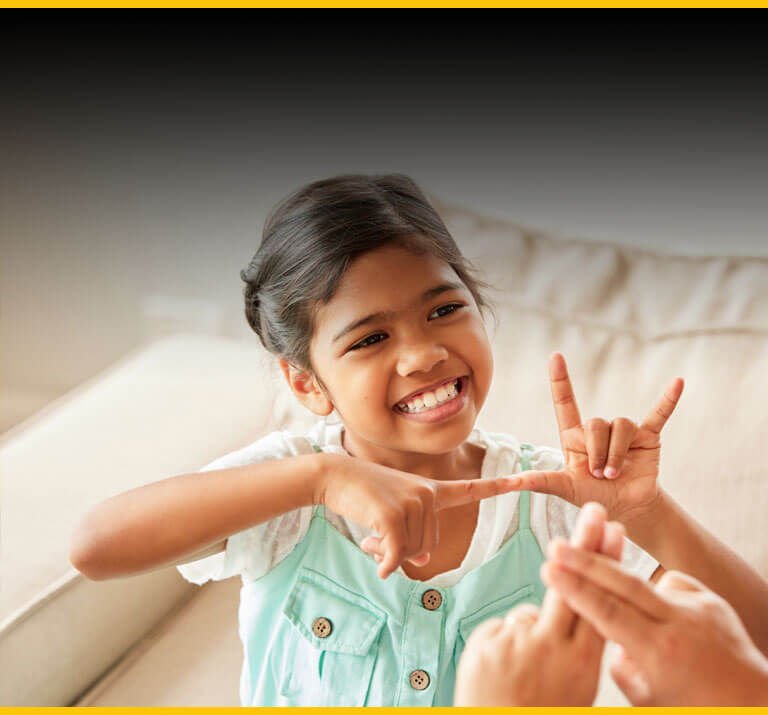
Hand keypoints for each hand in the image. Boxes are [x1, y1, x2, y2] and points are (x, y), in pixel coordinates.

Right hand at [317, 453, 519, 578]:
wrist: (335, 476)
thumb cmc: (364, 494)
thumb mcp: (393, 512)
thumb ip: (413, 533)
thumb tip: (422, 562)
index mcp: (432, 490)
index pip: (471, 489)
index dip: (501, 487)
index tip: (527, 479)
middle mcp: (428, 495)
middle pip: (428, 546)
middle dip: (402, 550)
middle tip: (377, 537)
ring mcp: (412, 503)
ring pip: (412, 553)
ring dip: (388, 554)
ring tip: (370, 534)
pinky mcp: (393, 515)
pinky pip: (395, 555)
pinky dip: (384, 563)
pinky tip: (372, 557)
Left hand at [453, 502, 624, 705]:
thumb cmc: (540, 714)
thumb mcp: (574, 691)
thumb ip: (576, 651)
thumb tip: (577, 612)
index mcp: (583, 664)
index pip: (601, 602)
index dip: (609, 565)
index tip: (617, 533)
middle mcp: (554, 648)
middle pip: (573, 584)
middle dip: (586, 543)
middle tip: (595, 510)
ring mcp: (519, 643)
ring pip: (530, 611)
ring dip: (529, 637)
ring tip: (522, 677)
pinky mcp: (487, 641)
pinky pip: (502, 628)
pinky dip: (503, 645)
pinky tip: (500, 675)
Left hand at [510, 352, 683, 519]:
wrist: (626, 509)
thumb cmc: (591, 497)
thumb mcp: (564, 489)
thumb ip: (540, 481)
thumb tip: (510, 482)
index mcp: (574, 437)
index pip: (565, 403)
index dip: (560, 380)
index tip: (555, 356)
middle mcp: (598, 430)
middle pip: (596, 423)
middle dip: (597, 451)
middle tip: (599, 475)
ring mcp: (624, 432)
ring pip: (620, 425)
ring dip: (616, 453)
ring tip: (614, 474)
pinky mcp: (648, 438)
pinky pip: (659, 414)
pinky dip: (668, 400)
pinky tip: (678, 383)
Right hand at [542, 543, 767, 704]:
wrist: (754, 704)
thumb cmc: (697, 710)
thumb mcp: (646, 700)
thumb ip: (618, 664)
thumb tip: (604, 636)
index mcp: (660, 653)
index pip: (606, 612)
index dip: (575, 588)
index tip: (550, 569)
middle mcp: (680, 625)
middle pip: (624, 583)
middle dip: (586, 560)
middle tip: (558, 545)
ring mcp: (698, 608)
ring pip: (646, 582)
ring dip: (617, 576)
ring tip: (598, 577)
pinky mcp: (711, 600)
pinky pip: (670, 585)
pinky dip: (656, 594)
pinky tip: (655, 610)